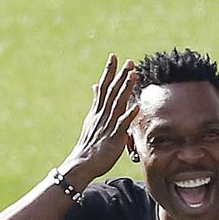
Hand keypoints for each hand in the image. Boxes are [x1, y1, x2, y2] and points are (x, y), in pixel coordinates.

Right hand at [58, 54, 139, 184]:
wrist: (82, 163)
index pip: (103, 86)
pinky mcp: (114, 137)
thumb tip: (95, 86)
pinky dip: (129, 114)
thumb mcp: (91, 120)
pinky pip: (123, 124)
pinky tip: (136, 105)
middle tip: (129, 61)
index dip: (109, 71)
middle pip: (112, 91)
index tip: (113, 56)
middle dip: (120, 75)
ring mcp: (108, 124)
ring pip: (118, 103)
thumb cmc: (90, 144)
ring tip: (134, 75)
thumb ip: (96, 103)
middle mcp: (102, 114)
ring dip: (126, 88)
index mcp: (97, 111)